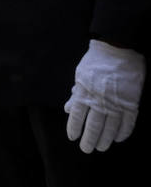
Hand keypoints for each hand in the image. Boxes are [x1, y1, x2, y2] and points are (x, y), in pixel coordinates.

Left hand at [64, 39, 144, 153]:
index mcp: (85, 92)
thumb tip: (67, 109)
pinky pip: (128, 123)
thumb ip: (75, 94)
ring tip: (101, 148)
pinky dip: (123, 133)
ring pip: (110, 127)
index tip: (72, 138)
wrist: (118, 50)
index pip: (77, 116)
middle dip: (89, 139)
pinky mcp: (131, 103)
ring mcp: (117, 103)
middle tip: (86, 149)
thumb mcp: (80, 75)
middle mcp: (100, 100)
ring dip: (105, 139)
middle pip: (94, 126)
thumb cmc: (95, 62)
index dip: (74, 128)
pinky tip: (118, 139)